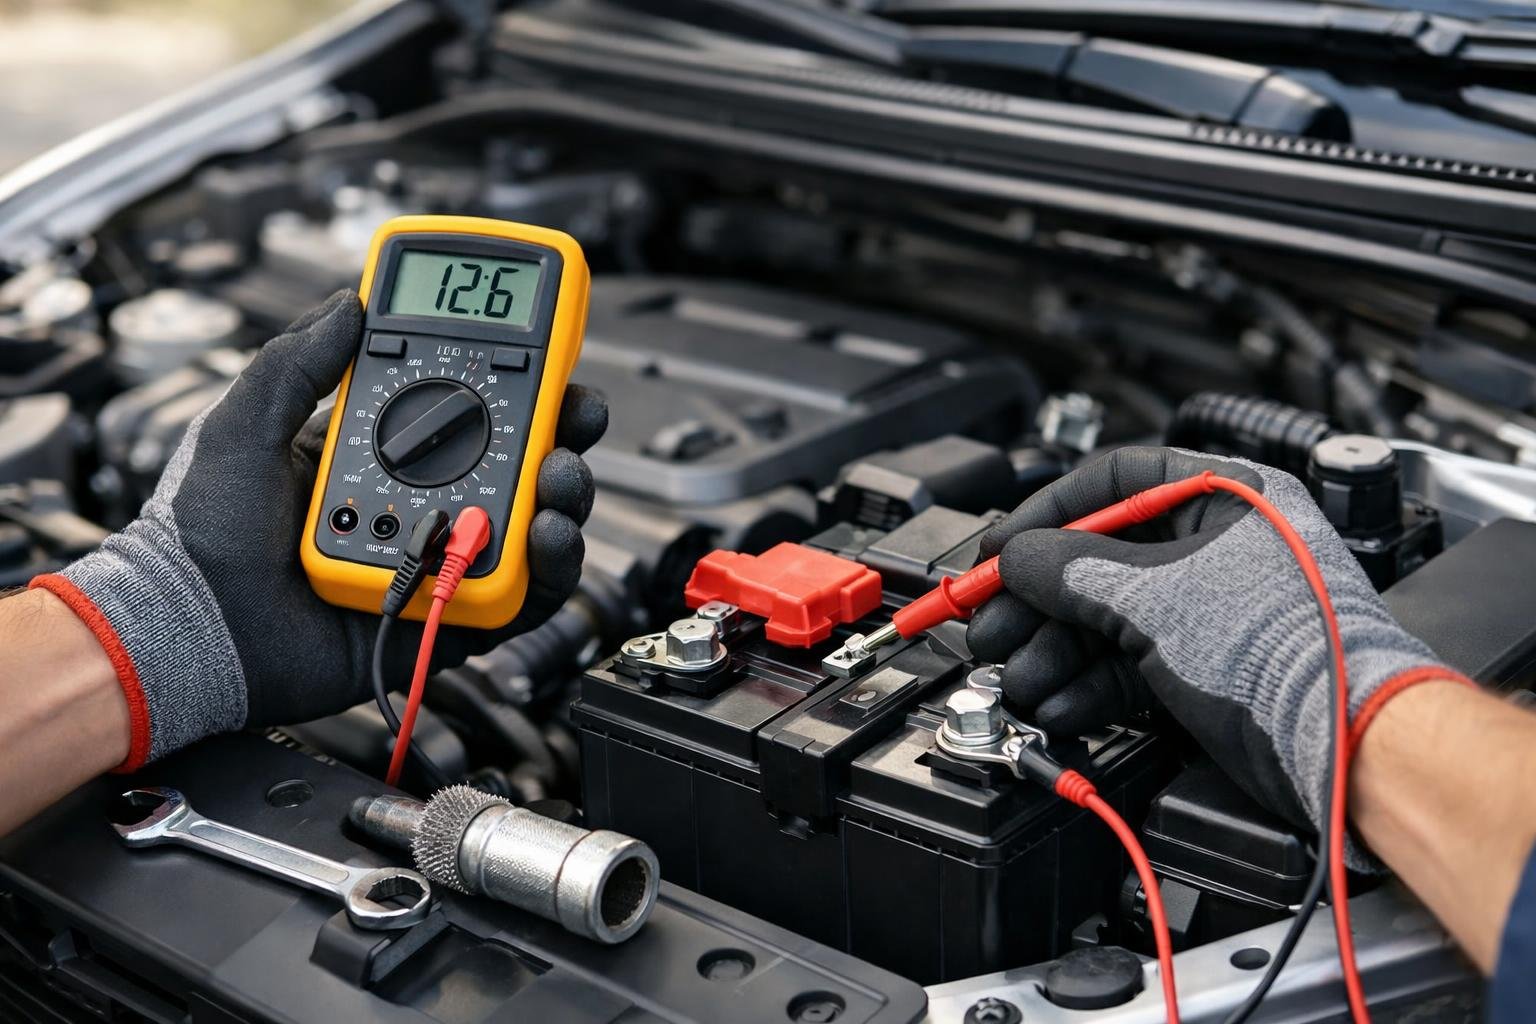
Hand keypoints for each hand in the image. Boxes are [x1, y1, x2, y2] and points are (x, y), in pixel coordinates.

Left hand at [33, 291, 606, 769]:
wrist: (191, 627)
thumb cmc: (202, 536)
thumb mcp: (243, 426)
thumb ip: (297, 363)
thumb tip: (350, 302)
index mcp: (383, 455)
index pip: (470, 412)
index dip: (520, 388)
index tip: (551, 362)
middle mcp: (422, 505)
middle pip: (520, 467)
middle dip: (563, 437)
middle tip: (577, 417)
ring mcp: (440, 561)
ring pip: (532, 527)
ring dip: (564, 497)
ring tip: (559, 480)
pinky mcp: (448, 619)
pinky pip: (518, 598)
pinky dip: (547, 569)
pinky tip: (545, 537)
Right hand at [965, 446, 1455, 833]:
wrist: (1346, 744)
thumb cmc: (1287, 651)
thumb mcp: (1153, 596)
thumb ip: (1068, 569)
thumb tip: (1014, 559)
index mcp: (1224, 494)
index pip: (1111, 482)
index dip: (1044, 515)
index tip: (996, 552)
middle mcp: (1217, 543)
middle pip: (1099, 558)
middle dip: (1037, 601)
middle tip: (989, 626)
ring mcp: (1212, 608)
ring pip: (1109, 618)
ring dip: (1054, 651)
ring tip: (1015, 677)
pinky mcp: (1207, 666)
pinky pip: (1129, 663)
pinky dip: (1088, 685)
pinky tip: (1056, 703)